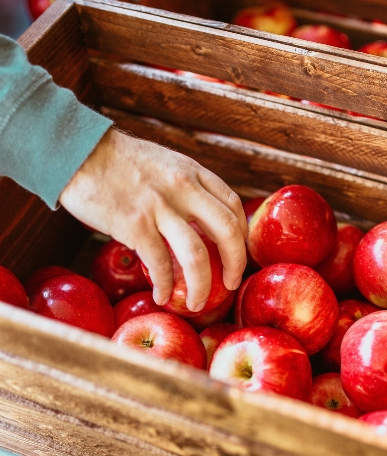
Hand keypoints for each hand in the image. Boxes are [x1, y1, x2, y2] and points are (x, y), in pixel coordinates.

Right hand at [59, 128, 246, 311]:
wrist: (77, 151)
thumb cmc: (118, 160)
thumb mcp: (165, 164)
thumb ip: (186, 186)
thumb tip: (199, 217)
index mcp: (194, 173)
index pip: (233, 207)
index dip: (241, 235)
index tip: (237, 252)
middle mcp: (184, 189)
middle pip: (228, 233)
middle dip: (236, 264)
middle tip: (231, 283)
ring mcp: (160, 208)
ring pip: (196, 257)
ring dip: (201, 287)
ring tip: (197, 304)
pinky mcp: (134, 225)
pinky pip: (160, 264)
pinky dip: (165, 286)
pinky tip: (162, 296)